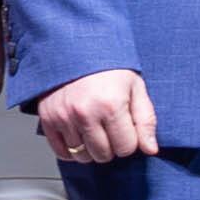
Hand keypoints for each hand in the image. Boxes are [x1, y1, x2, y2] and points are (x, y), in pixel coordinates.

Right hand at [33, 64, 159, 167]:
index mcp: (111, 105)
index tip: (125, 128)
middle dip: (110, 145)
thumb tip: (150, 149)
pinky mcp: (48, 118)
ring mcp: (64, 117)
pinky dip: (70, 149)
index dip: (129, 140)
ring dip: (90, 148)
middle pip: (103, 155)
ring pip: (82, 156)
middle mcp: (85, 113)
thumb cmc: (106, 64)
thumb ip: (145, 119)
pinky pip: (61, 152)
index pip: (126, 148)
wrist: (73, 44)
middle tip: (109, 127)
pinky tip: (78, 135)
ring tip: (93, 128)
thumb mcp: (135, 86)